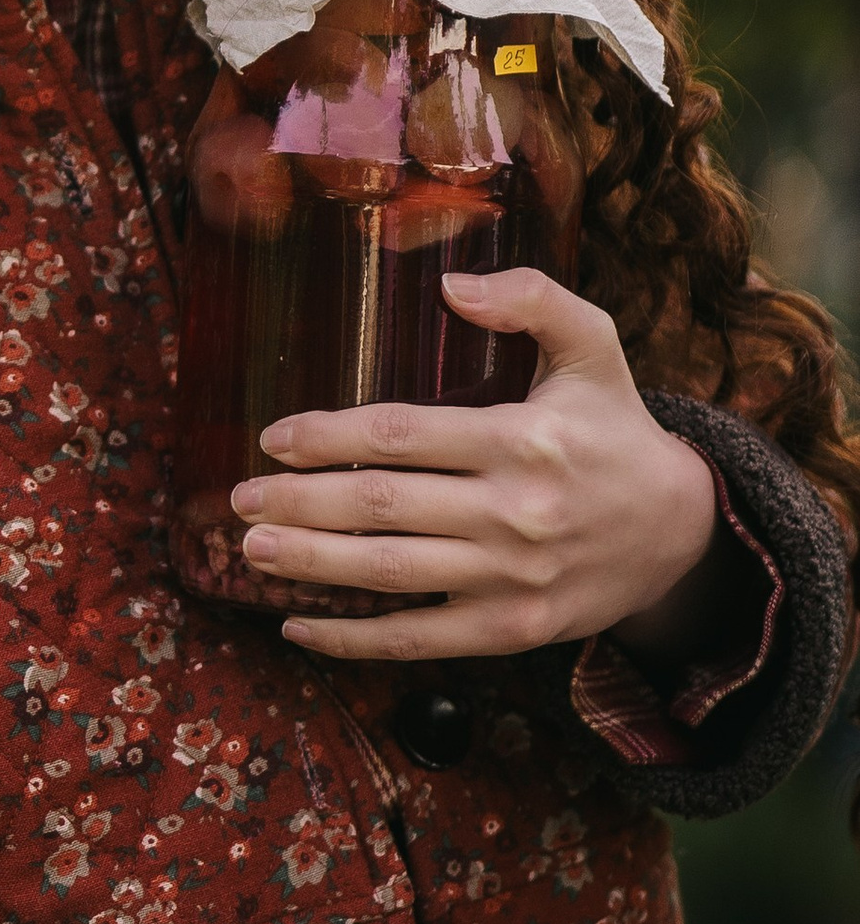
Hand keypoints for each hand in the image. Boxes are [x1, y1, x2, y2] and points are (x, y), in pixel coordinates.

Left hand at [230, 271, 724, 666]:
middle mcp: (515, 512)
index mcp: (524, 439)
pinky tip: (298, 627)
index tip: (275, 438)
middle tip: (239, 500)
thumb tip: (449, 284)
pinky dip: (354, 639)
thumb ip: (532, 299)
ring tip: (251, 552)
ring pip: (390, 574)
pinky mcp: (511, 629)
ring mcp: (511, 578)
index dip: (328, 437)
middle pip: (383, 507)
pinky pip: (419, 639)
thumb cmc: (616, 431)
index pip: (402, 436)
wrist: (683, 531)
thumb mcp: (593, 347)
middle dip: (300, 504)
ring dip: (312, 566)